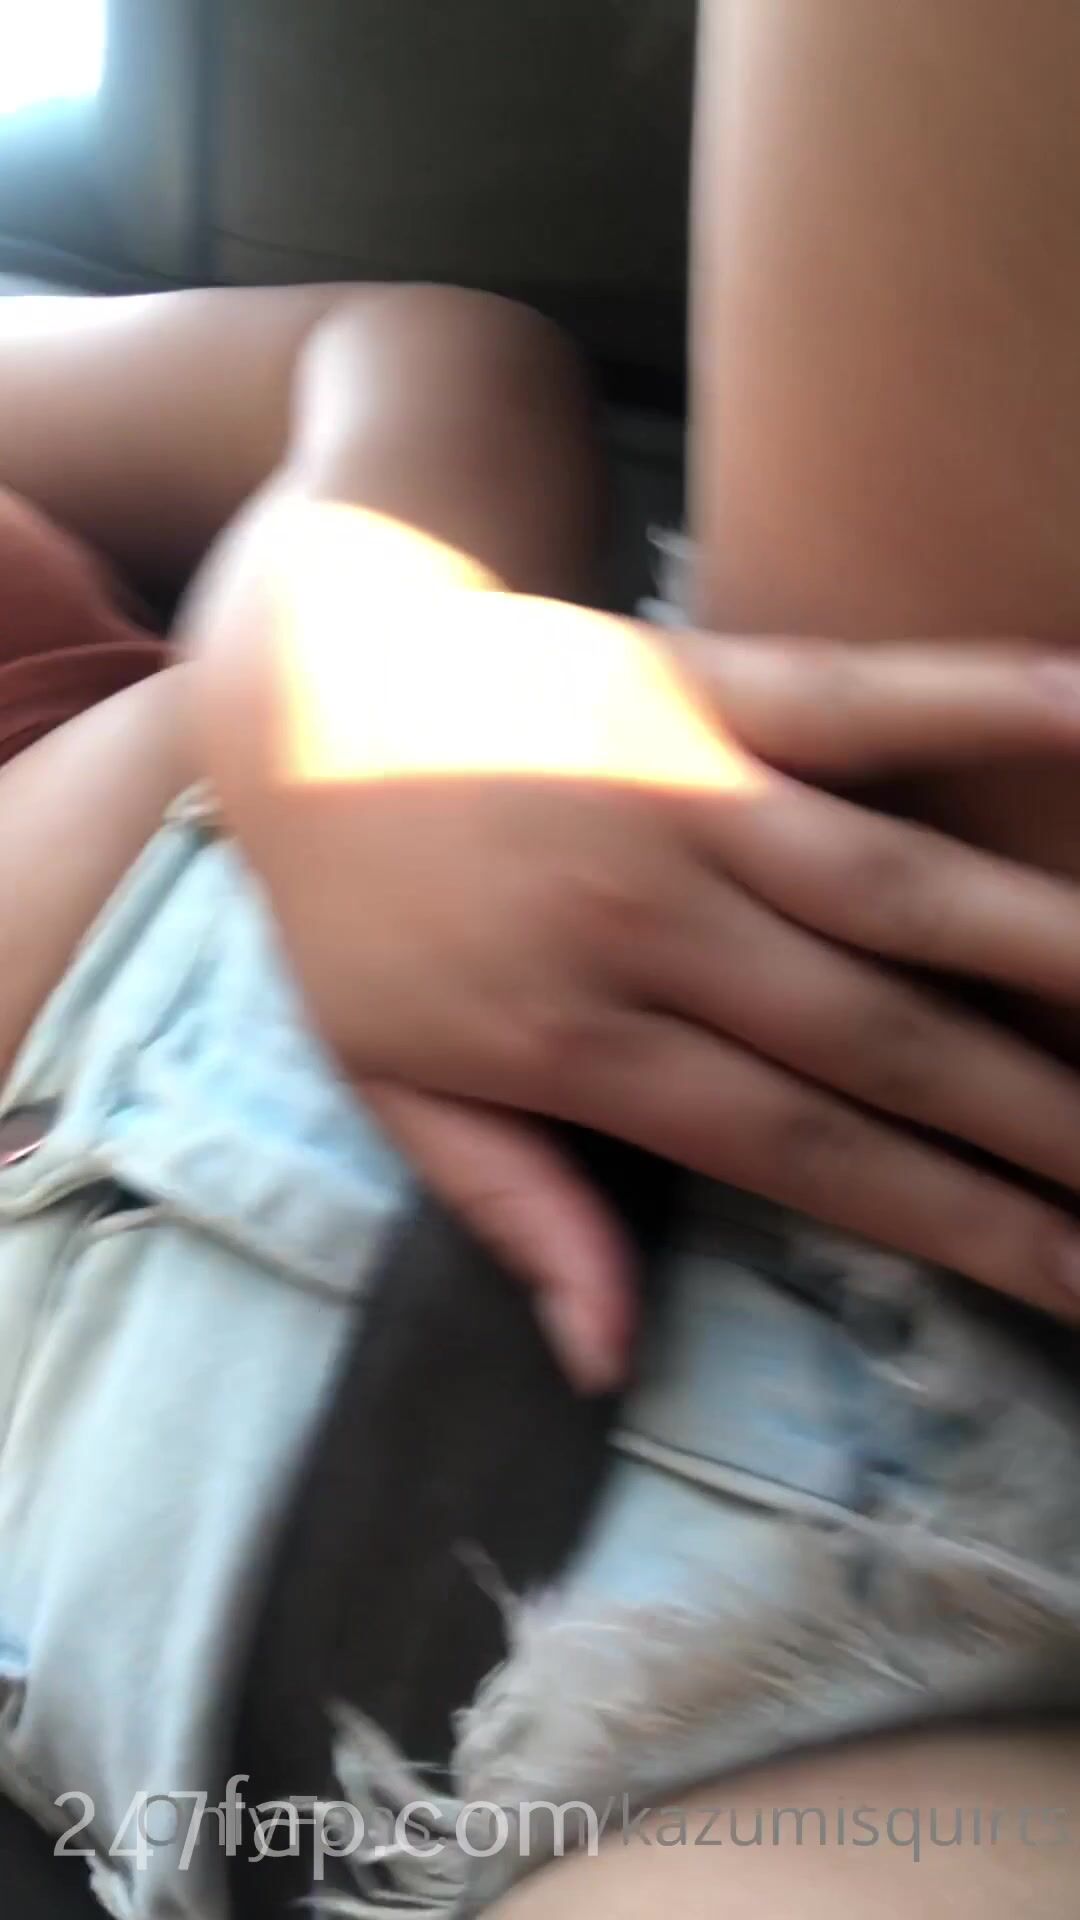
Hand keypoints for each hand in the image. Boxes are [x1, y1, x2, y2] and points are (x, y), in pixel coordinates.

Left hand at [210, 592, 1079, 1387]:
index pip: (807, 1152)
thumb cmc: (351, 901)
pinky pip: (863, 695)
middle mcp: (657, 921)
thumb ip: (512, 1210)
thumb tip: (605, 1362)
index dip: (954, 1222)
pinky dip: (981, 701)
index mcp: (580, 1037)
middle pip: (883, 1043)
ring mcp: (691, 791)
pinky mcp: (711, 676)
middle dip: (1040, 1123)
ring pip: (902, 890)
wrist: (306, 680)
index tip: (1076, 1279)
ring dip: (1052, 954)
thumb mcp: (387, 1080)